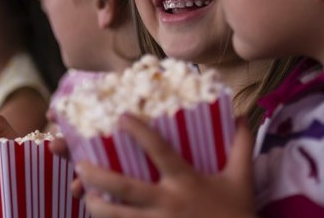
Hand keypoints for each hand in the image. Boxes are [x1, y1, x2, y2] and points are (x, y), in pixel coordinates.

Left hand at [77, 114, 256, 217]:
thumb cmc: (237, 213)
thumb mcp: (242, 178)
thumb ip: (240, 146)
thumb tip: (244, 116)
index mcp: (185, 180)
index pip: (159, 151)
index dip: (139, 132)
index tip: (121, 117)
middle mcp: (168, 202)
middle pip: (125, 187)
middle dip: (98, 175)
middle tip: (79, 163)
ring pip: (118, 216)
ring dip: (96, 205)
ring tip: (82, 193)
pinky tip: (99, 217)